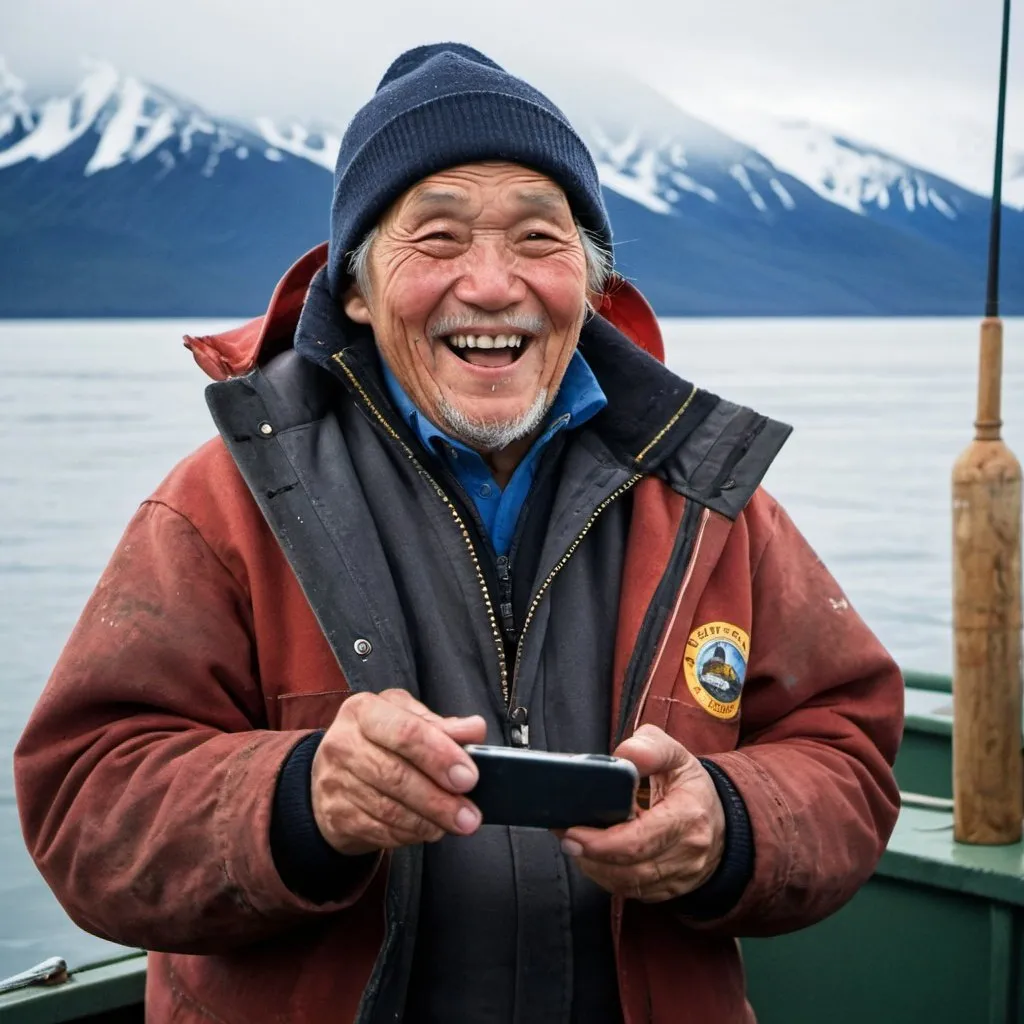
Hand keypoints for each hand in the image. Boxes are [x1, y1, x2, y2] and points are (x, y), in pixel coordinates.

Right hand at [311, 689, 486, 855]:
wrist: (334, 774)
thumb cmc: (380, 741)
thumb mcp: (408, 720)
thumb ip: (443, 726)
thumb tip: (474, 729)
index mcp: (364, 710)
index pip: (404, 731)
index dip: (439, 755)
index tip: (469, 776)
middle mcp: (343, 743)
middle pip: (396, 775)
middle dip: (439, 799)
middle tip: (469, 813)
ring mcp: (335, 781)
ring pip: (388, 808)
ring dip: (429, 821)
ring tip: (457, 823)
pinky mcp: (336, 816)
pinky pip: (379, 830)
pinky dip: (410, 834)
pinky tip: (429, 830)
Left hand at [559, 725, 725, 902]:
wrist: (722, 820)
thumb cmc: (691, 787)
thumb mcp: (676, 755)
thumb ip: (649, 748)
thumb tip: (622, 757)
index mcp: (688, 817)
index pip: (640, 840)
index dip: (602, 841)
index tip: (573, 831)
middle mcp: (687, 853)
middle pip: (630, 868)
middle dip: (590, 855)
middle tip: (566, 836)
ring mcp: (680, 876)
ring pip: (627, 884)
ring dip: (595, 867)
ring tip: (576, 844)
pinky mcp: (669, 890)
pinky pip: (632, 891)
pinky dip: (607, 876)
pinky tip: (594, 857)